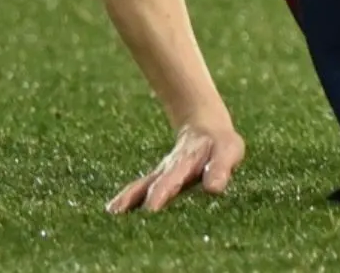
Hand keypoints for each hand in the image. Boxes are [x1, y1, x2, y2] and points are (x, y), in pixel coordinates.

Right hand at [107, 118, 245, 213]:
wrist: (205, 127)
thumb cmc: (220, 145)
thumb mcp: (227, 152)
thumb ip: (220, 169)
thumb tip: (214, 189)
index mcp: (190, 162)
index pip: (176, 177)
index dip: (164, 191)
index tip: (151, 207)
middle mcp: (172, 167)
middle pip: (157, 182)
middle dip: (147, 197)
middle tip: (131, 213)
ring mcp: (162, 172)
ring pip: (143, 184)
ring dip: (129, 197)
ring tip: (113, 212)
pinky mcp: (157, 178)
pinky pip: (140, 187)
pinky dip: (127, 197)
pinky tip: (112, 210)